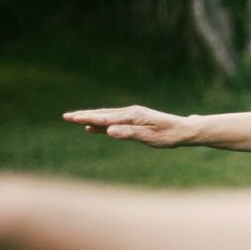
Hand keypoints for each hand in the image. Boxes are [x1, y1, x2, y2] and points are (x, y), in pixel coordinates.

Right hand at [63, 106, 190, 147]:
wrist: (184, 130)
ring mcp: (132, 115)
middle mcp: (130, 112)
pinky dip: (101, 123)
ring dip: (90, 117)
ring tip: (74, 119)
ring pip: (106, 116)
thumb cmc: (169, 135)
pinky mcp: (135, 120)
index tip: (73, 118)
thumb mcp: (150, 137)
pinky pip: (114, 121)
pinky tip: (93, 127)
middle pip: (103, 114)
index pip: (105, 118)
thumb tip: (109, 131)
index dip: (88, 118)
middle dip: (84, 115)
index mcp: (132, 116)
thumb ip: (129, 133)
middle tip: (65, 117)